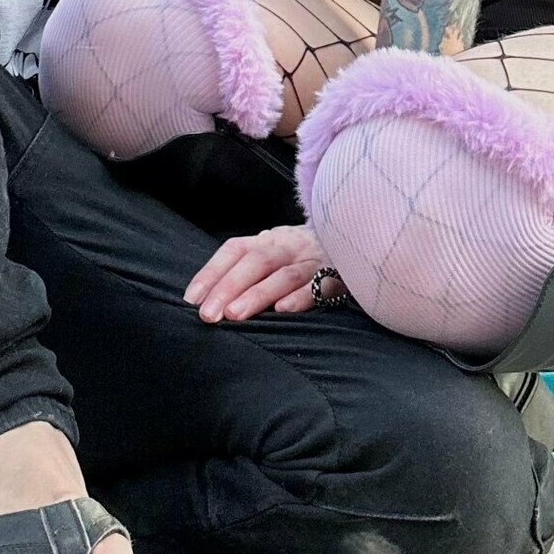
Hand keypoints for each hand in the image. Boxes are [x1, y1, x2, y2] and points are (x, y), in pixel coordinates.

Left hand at [183, 224, 337, 321]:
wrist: (362, 238)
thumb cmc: (307, 258)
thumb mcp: (278, 254)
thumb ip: (250, 270)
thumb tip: (207, 300)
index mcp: (271, 239)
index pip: (236, 250)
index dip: (212, 272)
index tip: (191, 299)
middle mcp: (290, 245)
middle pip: (256, 261)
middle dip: (228, 287)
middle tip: (208, 315)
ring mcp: (316, 259)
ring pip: (284, 274)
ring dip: (258, 294)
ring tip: (235, 315)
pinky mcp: (341, 275)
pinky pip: (321, 284)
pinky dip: (302, 296)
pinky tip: (284, 310)